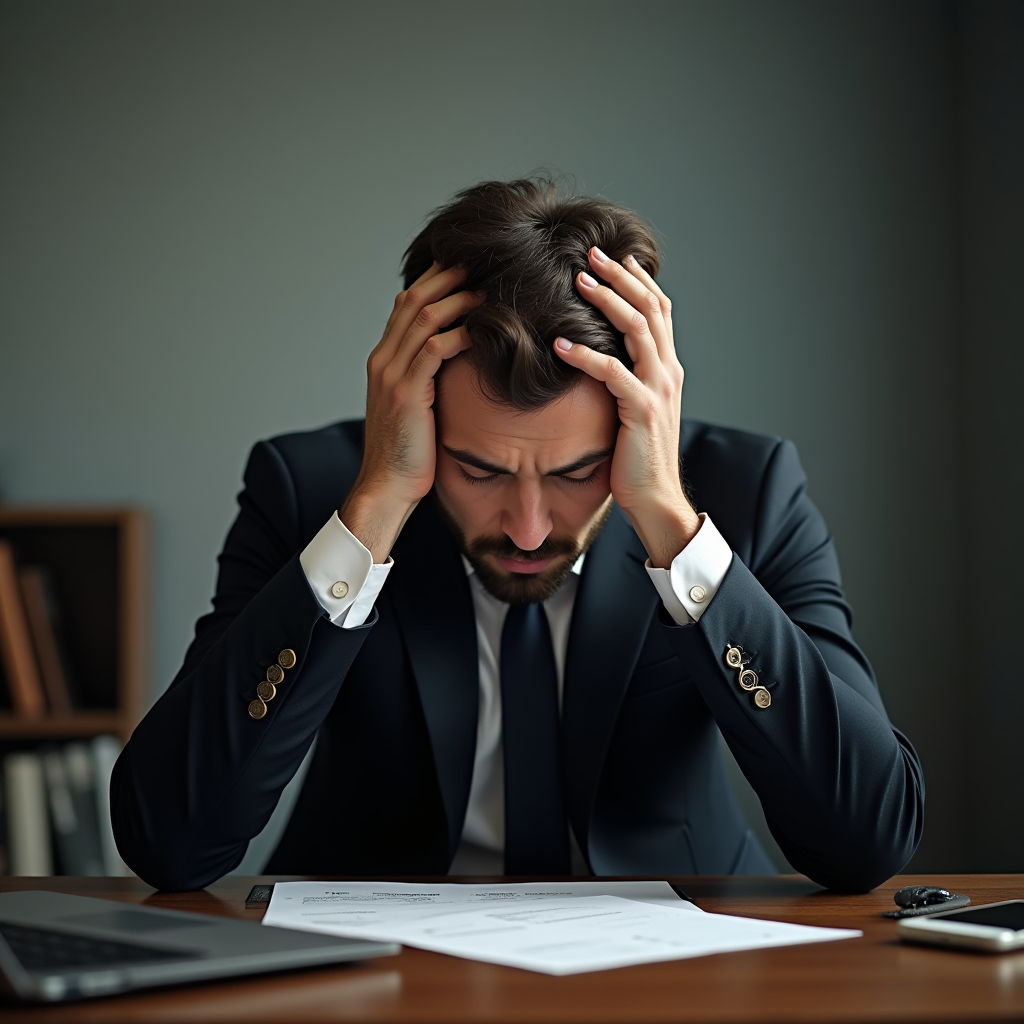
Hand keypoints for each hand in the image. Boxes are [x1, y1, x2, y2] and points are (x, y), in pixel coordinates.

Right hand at [341, 264, 480, 561]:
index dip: (437, 281)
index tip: (468, 268)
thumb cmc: (409, 453)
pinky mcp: (406, 392)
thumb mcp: (417, 407)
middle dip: (449, 277)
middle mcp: (383, 359)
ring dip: (458, 299)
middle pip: (415, 299)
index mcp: (384, 359)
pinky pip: (433, 349)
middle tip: (482, 263)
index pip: (408, 304)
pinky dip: (459, 333)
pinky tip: (483, 329)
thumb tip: (462, 361)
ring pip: (424, 317)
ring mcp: (391, 374)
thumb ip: (429, 379)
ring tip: (488, 289)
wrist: (386, 487)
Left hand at [553, 247, 699, 567]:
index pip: (658, 310)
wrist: (655, 497)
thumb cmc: (637, 456)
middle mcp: (667, 371)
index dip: (637, 280)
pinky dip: (586, 355)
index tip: (613, 256)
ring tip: (577, 280)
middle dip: (619, 277)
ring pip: (636, 331)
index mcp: (666, 367)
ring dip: (606, 301)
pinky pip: (613, 374)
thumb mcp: (635, 407)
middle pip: (648, 309)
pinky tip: (561, 343)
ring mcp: (658, 389)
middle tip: (590, 252)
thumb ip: (626, 377)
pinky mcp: (641, 411)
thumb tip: (602, 355)